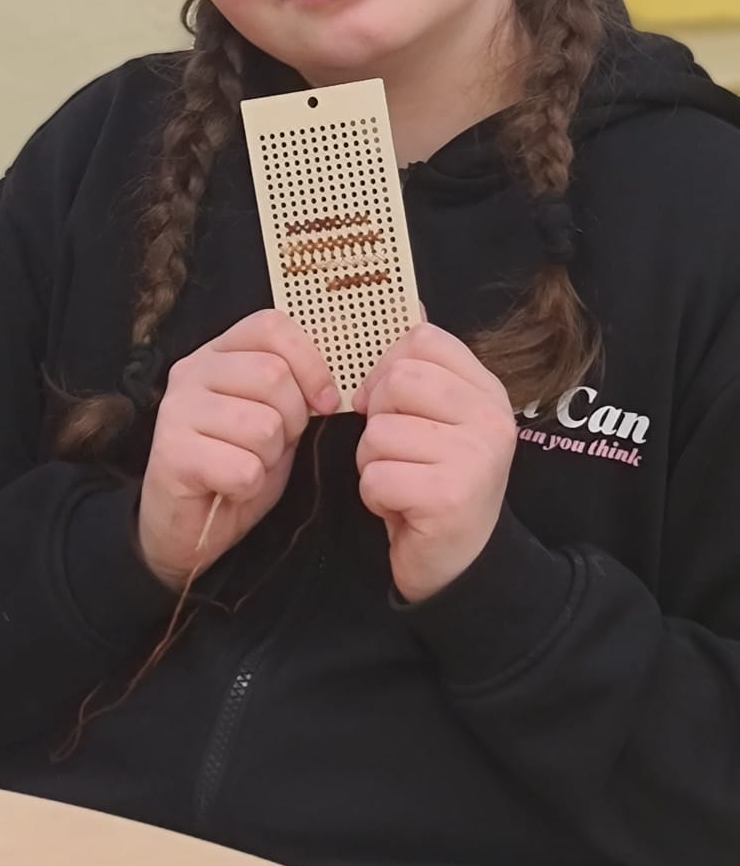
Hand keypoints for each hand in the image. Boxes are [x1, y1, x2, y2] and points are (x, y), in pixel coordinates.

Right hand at [137, 310, 339, 590]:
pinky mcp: (172, 454)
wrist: (185, 526)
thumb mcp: (271, 418)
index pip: (271, 327)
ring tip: (246, 465)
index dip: (310, 363)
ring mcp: (176, 411)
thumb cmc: (232, 466)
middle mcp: (190, 373)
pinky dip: (249, 486)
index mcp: (216, 354)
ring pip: (262, 424)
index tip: (323, 402)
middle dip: (292, 421)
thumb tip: (329, 389)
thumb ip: (292, 390)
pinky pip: (244, 467)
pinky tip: (229, 487)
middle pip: (273, 375)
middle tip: (270, 446)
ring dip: (268, 458)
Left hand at [351, 323, 516, 603]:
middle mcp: (491, 418)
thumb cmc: (437, 485)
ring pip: (378, 432)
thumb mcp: (437, 420)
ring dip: (373, 464)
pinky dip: (374, 497)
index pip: (423, 339)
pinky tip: (401, 509)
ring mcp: (476, 456)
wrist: (460, 565)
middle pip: (396, 380)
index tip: (390, 404)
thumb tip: (407, 300)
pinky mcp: (450, 496)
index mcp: (487, 391)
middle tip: (399, 453)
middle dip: (377, 421)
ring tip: (403, 483)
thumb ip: (424, 370)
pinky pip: (376, 475)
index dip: (388, 369)